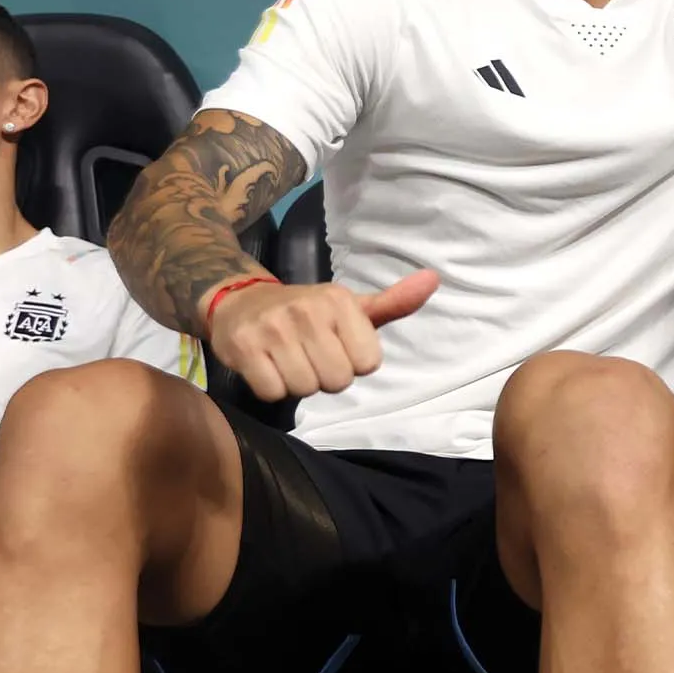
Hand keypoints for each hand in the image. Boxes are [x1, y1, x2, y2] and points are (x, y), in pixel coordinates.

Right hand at [205, 270, 438, 401]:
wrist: (239, 300)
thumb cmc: (307, 312)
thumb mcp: (352, 306)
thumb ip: (394, 302)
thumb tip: (434, 279)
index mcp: (340, 301)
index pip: (368, 364)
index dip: (352, 364)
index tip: (335, 348)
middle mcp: (308, 310)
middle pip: (338, 381)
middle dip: (325, 377)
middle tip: (310, 357)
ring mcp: (273, 328)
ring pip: (305, 389)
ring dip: (298, 384)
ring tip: (289, 361)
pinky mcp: (243, 347)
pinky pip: (272, 393)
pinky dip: (271, 389)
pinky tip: (268, 367)